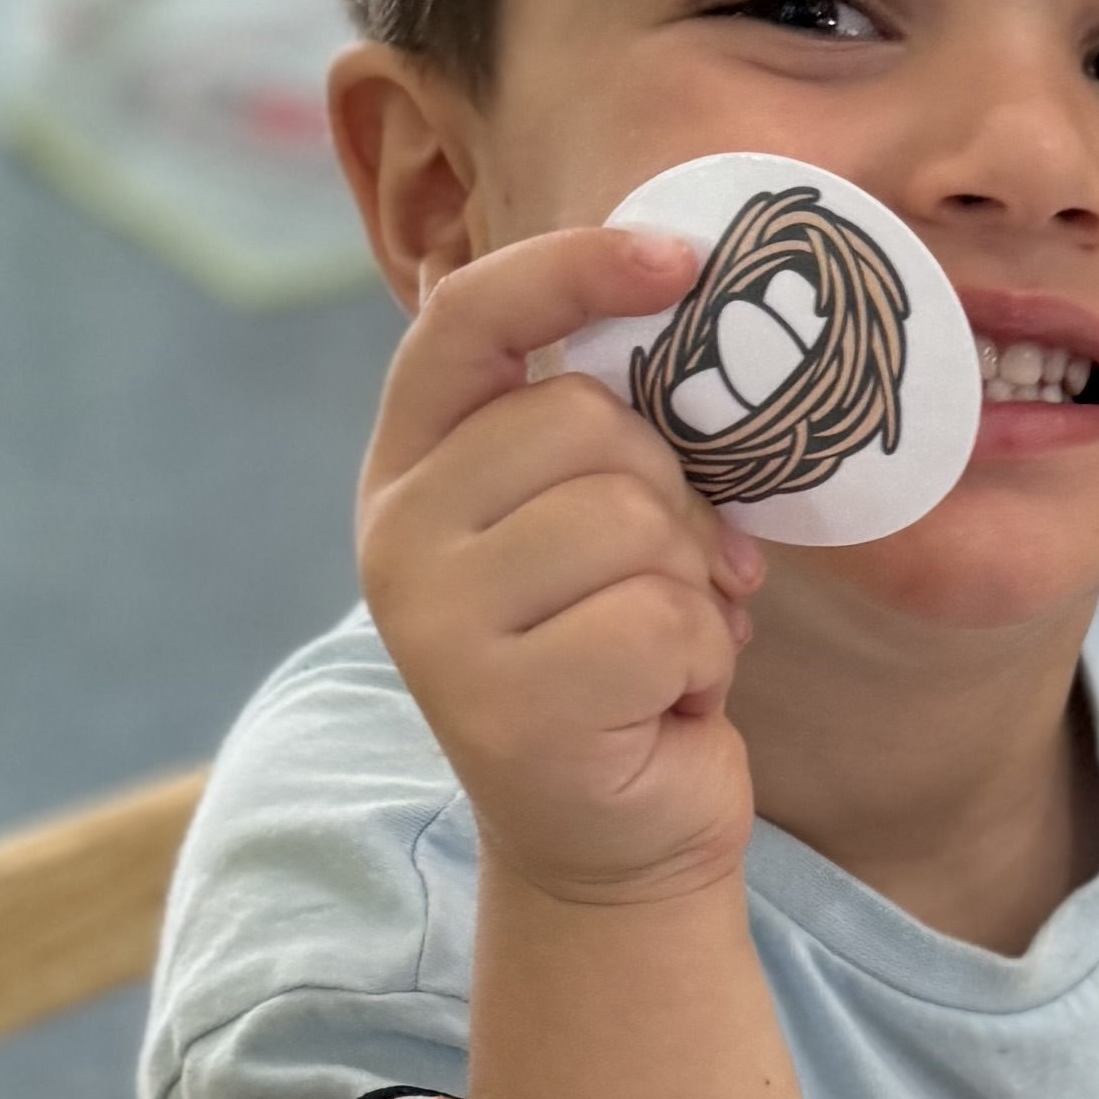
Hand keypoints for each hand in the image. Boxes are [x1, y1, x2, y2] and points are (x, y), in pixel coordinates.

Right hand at [358, 221, 766, 907]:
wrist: (617, 840)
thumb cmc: (622, 658)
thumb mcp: (601, 526)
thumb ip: (606, 435)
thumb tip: (681, 301)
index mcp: (412, 468)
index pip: (468, 320)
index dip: (573, 268)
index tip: (680, 258)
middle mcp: (399, 535)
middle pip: (585, 422)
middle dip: (671, 498)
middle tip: (670, 581)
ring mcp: (439, 624)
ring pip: (633, 519)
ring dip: (691, 586)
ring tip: (659, 648)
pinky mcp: (506, 707)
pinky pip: (662, 618)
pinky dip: (699, 658)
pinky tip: (662, 702)